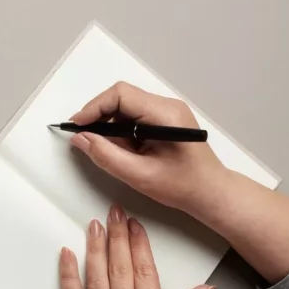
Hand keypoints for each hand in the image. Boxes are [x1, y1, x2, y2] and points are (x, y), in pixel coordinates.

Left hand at [59, 204, 214, 288]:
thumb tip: (204, 288)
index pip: (144, 273)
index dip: (140, 245)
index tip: (136, 224)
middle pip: (120, 270)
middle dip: (117, 237)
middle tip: (114, 212)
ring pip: (95, 280)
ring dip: (95, 249)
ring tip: (94, 225)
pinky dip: (68, 277)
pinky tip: (67, 256)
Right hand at [68, 82, 227, 215]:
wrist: (211, 193)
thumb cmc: (182, 186)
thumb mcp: (139, 175)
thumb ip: (106, 156)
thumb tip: (79, 139)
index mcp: (165, 115)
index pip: (121, 94)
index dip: (94, 107)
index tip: (77, 126)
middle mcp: (167, 105)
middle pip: (122, 98)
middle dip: (100, 117)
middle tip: (86, 139)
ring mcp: (167, 111)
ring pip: (126, 107)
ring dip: (111, 126)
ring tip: (111, 151)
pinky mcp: (165, 119)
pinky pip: (134, 116)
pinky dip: (122, 130)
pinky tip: (125, 150)